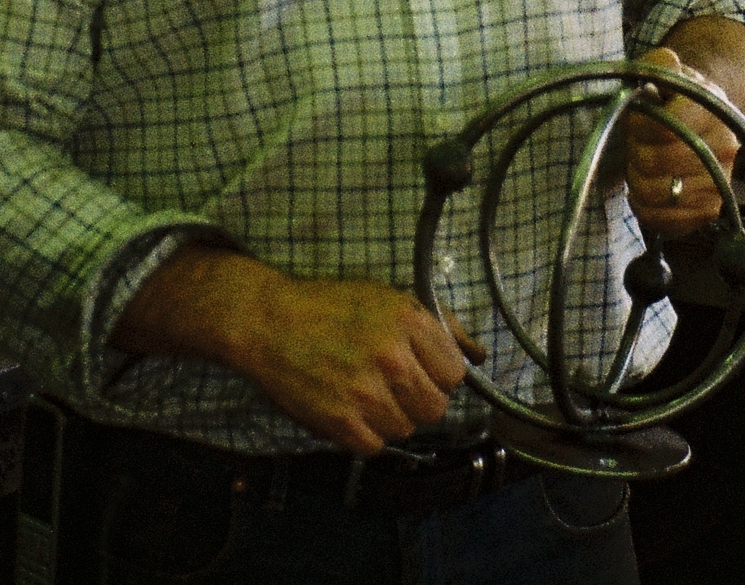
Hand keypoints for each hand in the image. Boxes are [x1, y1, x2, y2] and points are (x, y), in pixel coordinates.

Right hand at [112, 248, 481, 454]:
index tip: (416, 369)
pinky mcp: (339, 421)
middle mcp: (391, 356)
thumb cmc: (327, 307)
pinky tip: (346, 407)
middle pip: (434, 407)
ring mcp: (365, 391)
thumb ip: (437, 326)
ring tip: (361, 392)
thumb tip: (478, 352)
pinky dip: (362, 434)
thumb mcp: (387, 299)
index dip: (436, 374)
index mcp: (408, 320)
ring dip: (387, 417)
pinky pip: (374, 445)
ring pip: (405, 429)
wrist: (266, 321)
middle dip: (416, 399)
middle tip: (388, 384)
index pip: (454, 373)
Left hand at [624, 45, 736, 238]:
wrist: (701, 123)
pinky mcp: (709, 210)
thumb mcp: (666, 73)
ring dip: (639, 183)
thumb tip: (667, 59)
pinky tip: (647, 192)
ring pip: (660, 195)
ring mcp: (719, 182)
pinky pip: (669, 223)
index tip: (637, 120)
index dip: (639, 126)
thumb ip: (660, 63)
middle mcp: (724, 147)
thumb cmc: (673, 100)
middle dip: (636, 154)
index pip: (664, 128)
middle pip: (657, 163)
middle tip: (638, 146)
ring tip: (643, 168)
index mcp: (712, 108)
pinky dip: (647, 210)